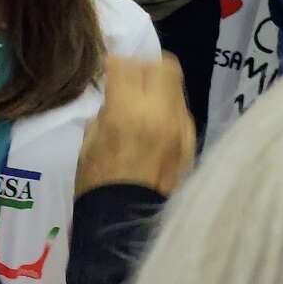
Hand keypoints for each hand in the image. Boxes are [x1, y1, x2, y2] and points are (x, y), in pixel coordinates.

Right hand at [76, 55, 195, 197]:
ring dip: (157, 85)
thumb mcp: (91, 137)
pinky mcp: (192, 142)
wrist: (124, 220)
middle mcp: (162, 113)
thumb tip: (116, 91)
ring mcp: (182, 128)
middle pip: (162, 66)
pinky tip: (153, 124)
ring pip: (176, 85)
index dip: (113, 63)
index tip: (106, 71)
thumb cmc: (97, 180)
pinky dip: (167, 108)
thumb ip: (107, 107)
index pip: (126, 65)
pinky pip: (181, 110)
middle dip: (143, 67)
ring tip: (142, 101)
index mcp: (128, 111)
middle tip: (128, 79)